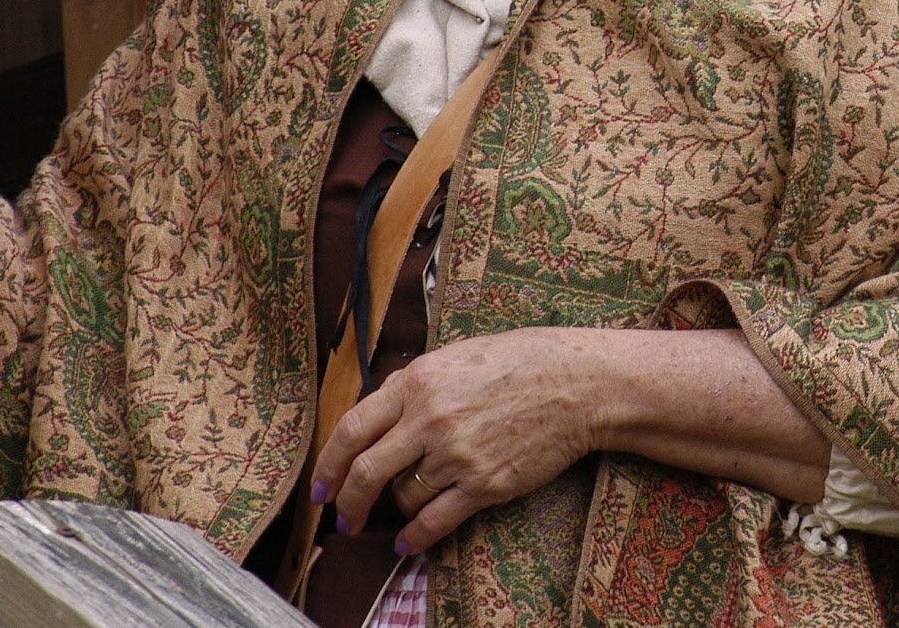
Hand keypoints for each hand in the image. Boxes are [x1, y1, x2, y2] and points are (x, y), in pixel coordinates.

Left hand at [311, 328, 603, 554]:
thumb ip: (415, 383)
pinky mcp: (484, 484)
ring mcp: (456, 454)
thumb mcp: (457, 356)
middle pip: (367, 472)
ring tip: (409, 504)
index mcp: (418, 382)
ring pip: (403, 496)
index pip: (353, 429)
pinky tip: (409, 542)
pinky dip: (416, 536)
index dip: (329, 464)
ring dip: (398, 506)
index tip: (321, 486)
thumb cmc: (522, 362)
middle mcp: (430, 419)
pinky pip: (435, 520)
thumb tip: (381, 406)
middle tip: (344, 518)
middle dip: (348, 502)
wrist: (577, 384)